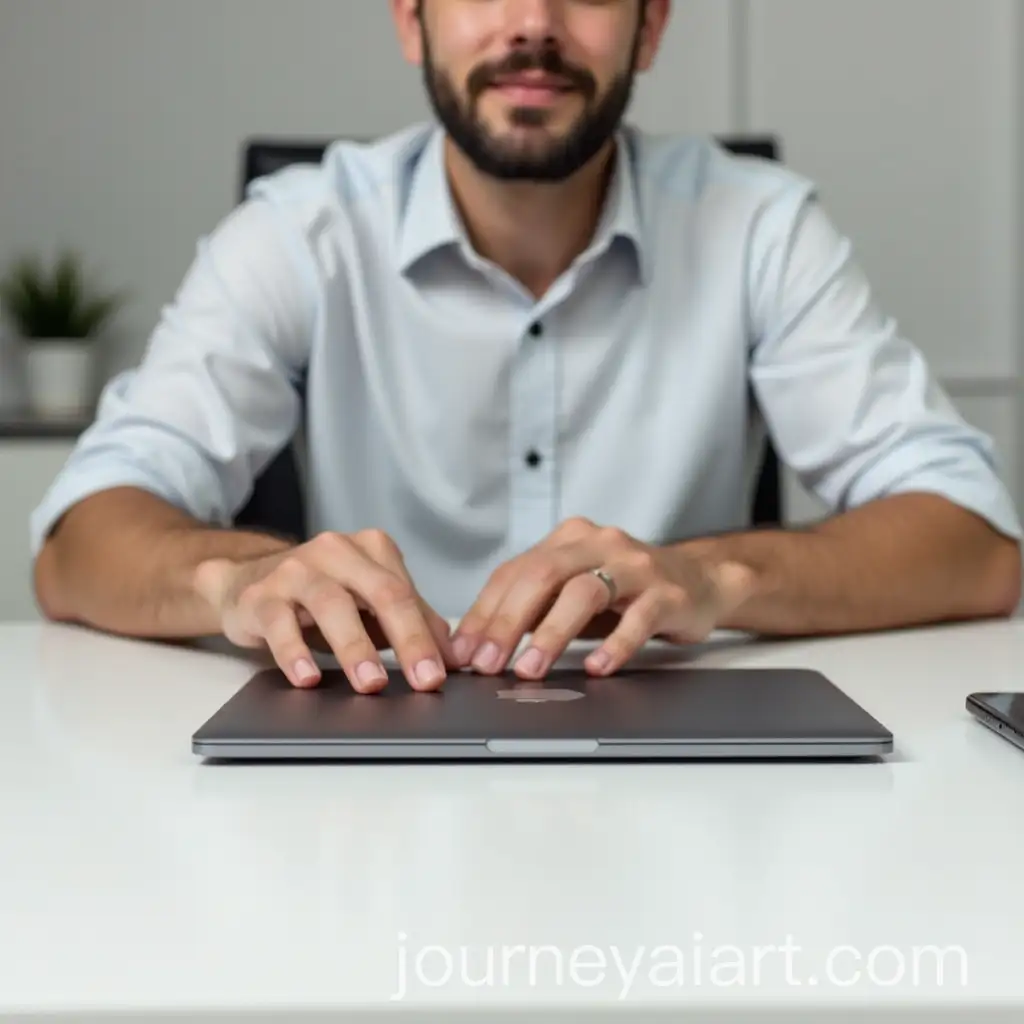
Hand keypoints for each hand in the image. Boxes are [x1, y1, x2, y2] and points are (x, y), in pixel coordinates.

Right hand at [193, 530, 455, 692]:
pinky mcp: (260, 596)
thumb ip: (414, 621)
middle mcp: (336, 551)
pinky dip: (295, 653)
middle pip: (380, 592)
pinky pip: (279, 624)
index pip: (407, 594)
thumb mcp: (369, 604)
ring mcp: (296, 570)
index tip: (443, 673)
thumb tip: (456, 657)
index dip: (428, 635)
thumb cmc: (319, 596)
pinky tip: (308, 678)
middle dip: (407, 639)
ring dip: (355, 646)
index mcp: (371, 550)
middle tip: (425, 680)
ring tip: (372, 683)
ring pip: (331, 604)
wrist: (243, 581)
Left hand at [452, 518, 754, 677]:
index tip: (464, 651)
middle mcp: (598, 544)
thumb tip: (479, 647)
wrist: (699, 581)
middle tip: (488, 664)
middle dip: (508, 623)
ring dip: (551, 634)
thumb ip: (534, 608)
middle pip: (542, 576)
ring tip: (530, 670)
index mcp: (567, 540)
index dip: (484, 612)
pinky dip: (614, 645)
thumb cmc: (625, 590)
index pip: (514, 572)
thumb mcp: (574, 590)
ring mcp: (635, 566)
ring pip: (584, 592)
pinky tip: (596, 668)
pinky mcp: (667, 593)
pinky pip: (637, 618)